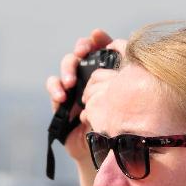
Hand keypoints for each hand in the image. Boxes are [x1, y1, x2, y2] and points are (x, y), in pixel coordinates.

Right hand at [45, 29, 124, 160]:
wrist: (104, 151)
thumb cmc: (119, 126)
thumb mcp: (126, 104)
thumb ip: (128, 85)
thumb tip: (132, 63)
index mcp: (107, 73)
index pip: (101, 49)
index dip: (98, 39)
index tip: (97, 35)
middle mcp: (89, 76)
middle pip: (82, 53)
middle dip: (81, 48)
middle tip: (82, 52)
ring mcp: (74, 86)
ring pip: (66, 66)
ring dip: (67, 69)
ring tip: (71, 82)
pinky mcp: (61, 99)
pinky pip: (53, 86)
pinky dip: (55, 88)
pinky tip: (62, 97)